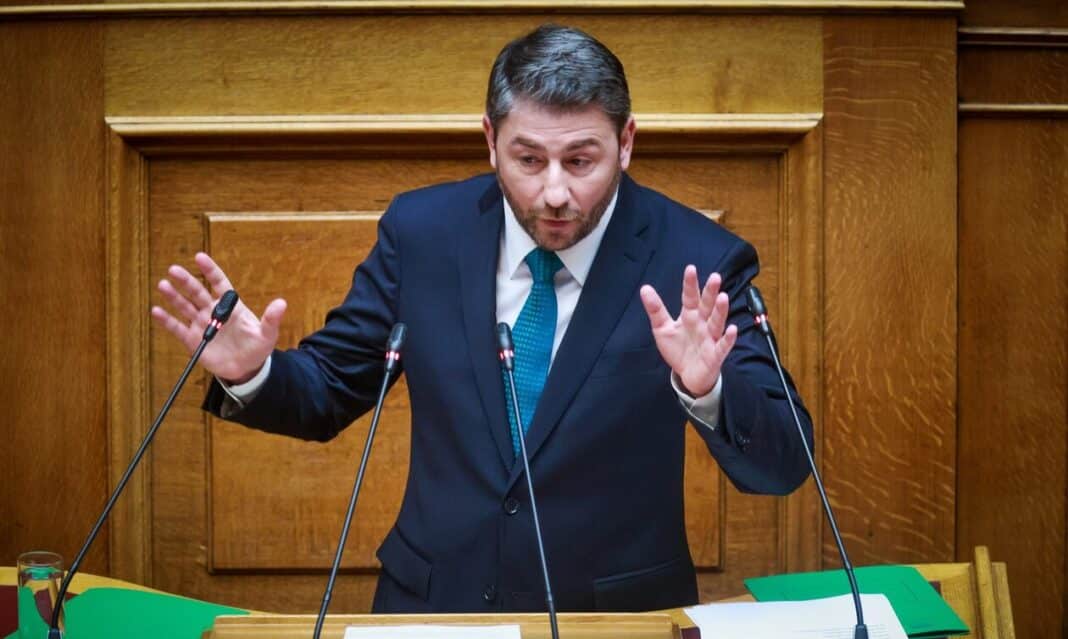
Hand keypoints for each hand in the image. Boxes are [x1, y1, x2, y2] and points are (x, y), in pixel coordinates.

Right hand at [150, 252, 286, 383]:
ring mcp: (201, 324)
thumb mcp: (267, 334)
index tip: (199, 257)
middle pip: (197, 292)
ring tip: (163, 285)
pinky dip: (167, 320)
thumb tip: (281, 303)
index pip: (218, 283)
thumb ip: (271, 319)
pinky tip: (156, 311)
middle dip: (186, 281)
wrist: (246, 368)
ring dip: (174, 296)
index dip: (210, 270)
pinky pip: (177, 328)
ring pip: (185, 306)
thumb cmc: (257, 347)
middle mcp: (212, 311)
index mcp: (230, 306)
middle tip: (174, 269)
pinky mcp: (193, 340)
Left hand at [640, 266, 737, 397]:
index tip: (690, 269)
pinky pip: (723, 346)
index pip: (690, 297)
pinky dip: (728, 338)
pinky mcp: (715, 355)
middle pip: (707, 306)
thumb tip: (645, 288)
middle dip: (710, 292)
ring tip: (723, 297)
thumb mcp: (662, 328)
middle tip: (715, 277)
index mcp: (689, 315)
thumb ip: (655, 309)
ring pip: (717, 322)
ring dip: (721, 311)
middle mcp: (702, 324)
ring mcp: (710, 338)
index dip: (690, 284)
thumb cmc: (678, 348)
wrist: (687, 375)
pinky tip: (732, 329)